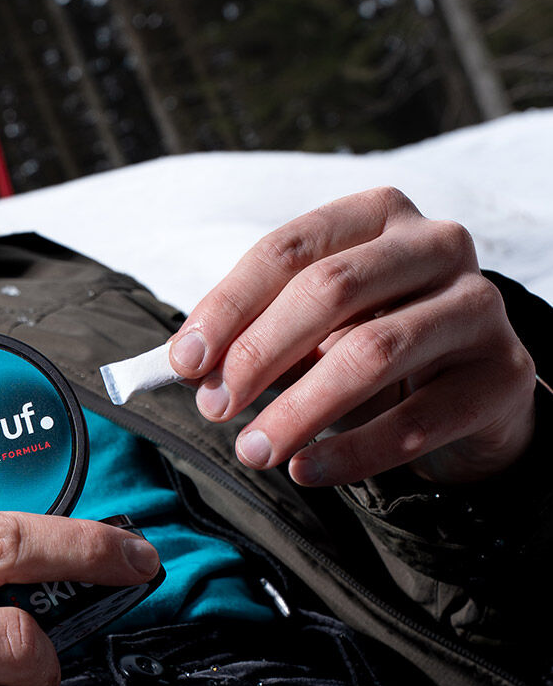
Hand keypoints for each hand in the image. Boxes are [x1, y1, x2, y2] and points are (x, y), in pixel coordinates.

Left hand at [167, 186, 535, 486]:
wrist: (471, 389)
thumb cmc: (373, 341)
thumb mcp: (314, 325)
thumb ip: (254, 333)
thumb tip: (186, 366)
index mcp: (378, 214)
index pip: (288, 249)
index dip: (228, 307)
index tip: (183, 362)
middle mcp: (436, 244)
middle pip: (330, 290)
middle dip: (258, 353)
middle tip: (213, 407)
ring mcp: (477, 306)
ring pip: (372, 353)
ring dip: (299, 409)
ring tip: (252, 449)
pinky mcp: (502, 374)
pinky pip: (417, 419)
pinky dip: (352, 451)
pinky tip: (306, 470)